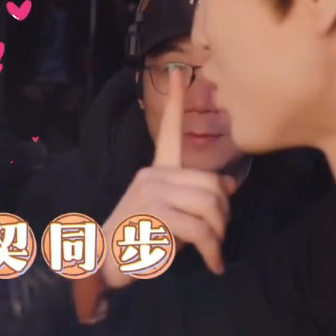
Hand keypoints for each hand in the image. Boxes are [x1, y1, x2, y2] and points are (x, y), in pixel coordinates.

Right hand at [100, 67, 235, 288]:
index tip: (179, 71)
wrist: (105, 264)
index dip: (176, 101)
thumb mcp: (172, 215)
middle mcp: (153, 175)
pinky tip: (212, 264)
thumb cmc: (139, 241)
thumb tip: (230, 185)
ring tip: (211, 252)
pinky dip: (212, 251)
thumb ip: (196, 198)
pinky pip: (201, 230)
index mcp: (156, 172)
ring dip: (218, 235)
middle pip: (212, 184)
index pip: (169, 130)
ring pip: (211, 206)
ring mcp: (152, 193)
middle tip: (217, 237)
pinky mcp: (155, 215)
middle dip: (223, 215)